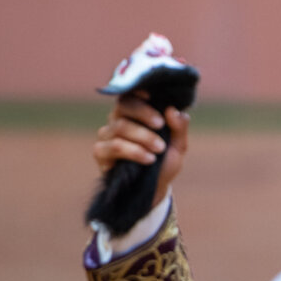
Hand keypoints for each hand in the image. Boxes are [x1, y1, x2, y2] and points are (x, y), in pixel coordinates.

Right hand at [92, 92, 189, 208]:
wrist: (155, 189)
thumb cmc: (164, 163)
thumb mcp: (178, 146)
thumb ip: (179, 127)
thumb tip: (174, 109)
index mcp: (134, 113)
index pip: (130, 94)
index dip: (137, 92)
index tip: (150, 95)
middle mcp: (117, 120)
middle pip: (124, 106)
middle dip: (144, 114)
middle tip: (160, 125)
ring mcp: (106, 135)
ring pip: (120, 126)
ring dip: (143, 136)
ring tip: (159, 149)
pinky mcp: (101, 152)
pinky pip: (115, 146)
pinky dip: (134, 151)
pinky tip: (148, 159)